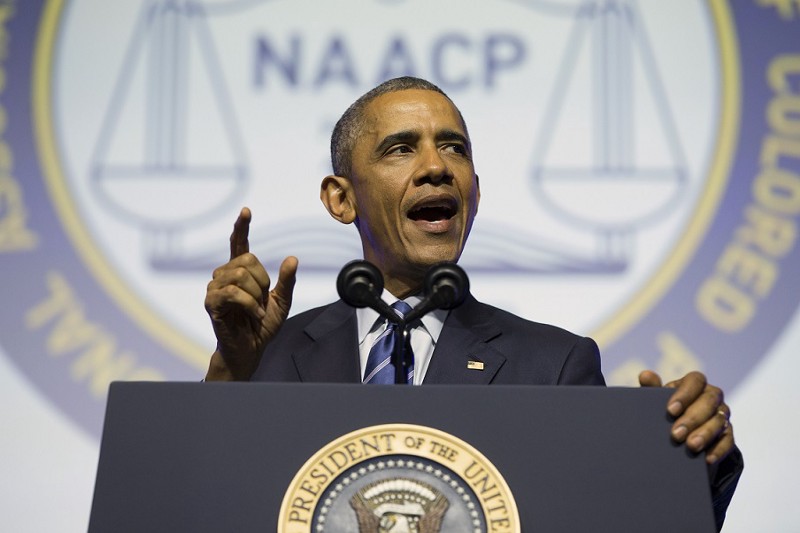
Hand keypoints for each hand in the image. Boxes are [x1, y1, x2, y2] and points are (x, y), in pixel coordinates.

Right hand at [204, 207, 297, 379]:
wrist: (252, 350)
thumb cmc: (262, 326)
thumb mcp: (282, 301)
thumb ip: (287, 281)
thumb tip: (293, 258)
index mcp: (240, 273)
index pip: (239, 244)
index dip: (242, 227)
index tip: (246, 211)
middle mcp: (224, 276)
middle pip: (247, 260)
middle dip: (262, 281)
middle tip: (262, 301)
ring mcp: (214, 289)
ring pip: (240, 275)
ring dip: (255, 295)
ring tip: (256, 311)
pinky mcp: (211, 303)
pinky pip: (233, 292)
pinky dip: (250, 305)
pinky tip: (254, 316)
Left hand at [639, 370, 734, 464]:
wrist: (682, 433)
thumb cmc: (668, 410)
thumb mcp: (659, 400)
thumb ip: (652, 388)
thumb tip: (645, 375)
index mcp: (695, 384)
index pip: (695, 381)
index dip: (684, 394)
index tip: (670, 411)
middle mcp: (712, 397)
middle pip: (708, 402)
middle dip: (692, 419)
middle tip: (676, 435)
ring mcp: (722, 415)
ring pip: (719, 421)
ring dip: (705, 434)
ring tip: (691, 446)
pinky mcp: (728, 434)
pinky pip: (728, 441)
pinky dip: (718, 450)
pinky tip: (707, 459)